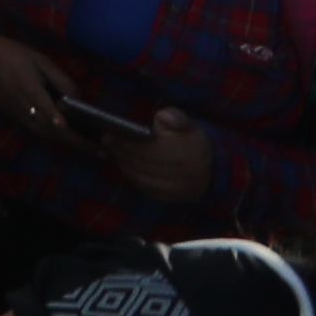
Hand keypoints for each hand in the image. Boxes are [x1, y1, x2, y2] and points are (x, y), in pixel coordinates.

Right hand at [0, 26, 79, 145]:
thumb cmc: (12, 53)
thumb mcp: (40, 59)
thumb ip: (61, 80)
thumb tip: (79, 101)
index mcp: (26, 85)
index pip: (41, 103)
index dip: (53, 115)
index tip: (65, 126)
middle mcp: (19, 104)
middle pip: (47, 128)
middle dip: (74, 142)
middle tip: (101, 151)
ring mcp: (13, 113)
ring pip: (43, 134)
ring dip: (67, 144)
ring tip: (91, 150)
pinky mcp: (11, 117)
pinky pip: (35, 130)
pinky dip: (54, 138)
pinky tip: (70, 140)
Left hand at [94, 106, 217, 203]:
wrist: (210, 167)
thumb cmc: (192, 140)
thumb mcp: (188, 124)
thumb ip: (176, 118)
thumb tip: (163, 117)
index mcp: (186, 154)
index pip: (149, 150)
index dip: (126, 143)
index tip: (108, 134)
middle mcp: (184, 175)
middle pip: (143, 164)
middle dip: (121, 152)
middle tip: (105, 141)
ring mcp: (178, 190)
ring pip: (143, 178)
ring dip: (124, 164)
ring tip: (111, 151)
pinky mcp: (173, 198)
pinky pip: (147, 189)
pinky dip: (133, 177)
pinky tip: (123, 165)